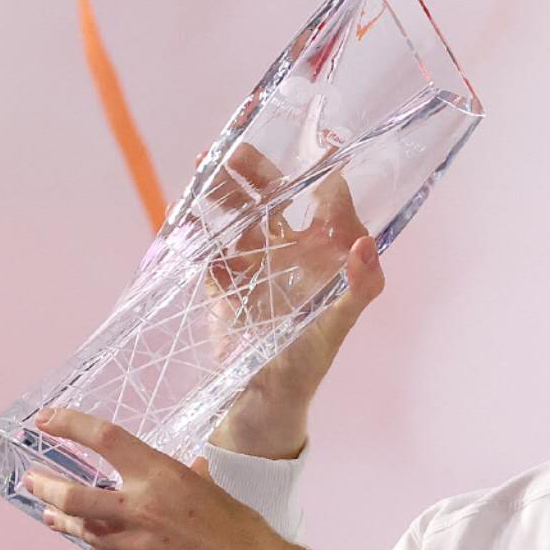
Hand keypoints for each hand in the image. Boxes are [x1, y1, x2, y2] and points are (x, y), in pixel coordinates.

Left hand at [22, 408, 314, 549]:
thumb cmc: (240, 529)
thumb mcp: (208, 488)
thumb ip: (180, 479)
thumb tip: (182, 471)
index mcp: (161, 475)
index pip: (106, 439)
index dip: (71, 425)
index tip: (47, 419)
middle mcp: (141, 506)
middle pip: (73, 495)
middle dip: (45, 486)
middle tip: (32, 480)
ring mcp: (135, 544)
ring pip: (83, 531)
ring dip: (63, 522)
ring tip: (50, 515)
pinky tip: (94, 548)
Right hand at [203, 141, 384, 406]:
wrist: (263, 404)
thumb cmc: (306, 366)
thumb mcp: (335, 329)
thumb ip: (358, 291)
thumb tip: (365, 245)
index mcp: (324, 258)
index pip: (328, 204)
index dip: (324, 173)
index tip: (319, 145)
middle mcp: (290, 254)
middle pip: (275, 200)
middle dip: (255, 172)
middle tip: (233, 151)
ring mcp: (255, 267)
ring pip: (238, 217)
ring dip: (220, 194)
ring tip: (201, 169)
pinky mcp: (224, 285)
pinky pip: (208, 250)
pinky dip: (196, 234)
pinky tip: (184, 216)